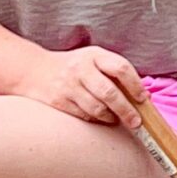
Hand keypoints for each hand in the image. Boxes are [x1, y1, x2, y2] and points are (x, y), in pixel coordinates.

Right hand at [14, 43, 145, 131]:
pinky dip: (96, 120)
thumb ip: (115, 71)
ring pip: (97, 108)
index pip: (121, 68)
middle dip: (126, 110)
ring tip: (116, 119)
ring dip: (111, 117)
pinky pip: (84, 116)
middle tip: (136, 122)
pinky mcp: (59, 102)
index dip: (135, 85)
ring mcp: (68, 86)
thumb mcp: (93, 59)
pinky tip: (100, 119)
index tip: (143, 99)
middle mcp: (81, 69)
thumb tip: (143, 95)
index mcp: (94, 56)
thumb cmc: (73, 66)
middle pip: (109, 93)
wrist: (34, 70)